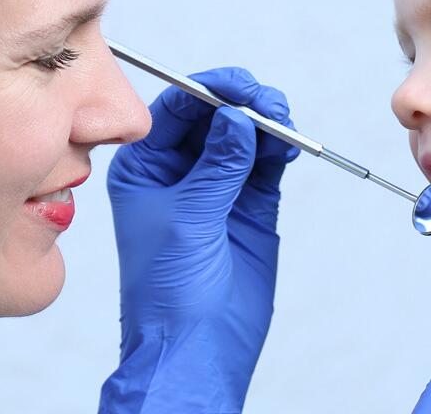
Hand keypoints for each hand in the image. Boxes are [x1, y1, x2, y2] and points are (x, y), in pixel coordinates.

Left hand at [100, 67, 299, 413]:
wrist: (194, 346)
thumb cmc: (167, 291)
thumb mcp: (187, 219)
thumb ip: (217, 166)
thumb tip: (239, 118)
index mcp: (144, 169)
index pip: (175, 111)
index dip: (207, 91)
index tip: (238, 84)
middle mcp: (178, 172)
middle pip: (214, 117)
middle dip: (241, 103)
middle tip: (266, 100)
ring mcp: (216, 187)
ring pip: (244, 136)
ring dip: (264, 122)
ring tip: (281, 120)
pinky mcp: (248, 205)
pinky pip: (265, 162)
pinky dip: (278, 148)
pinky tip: (286, 142)